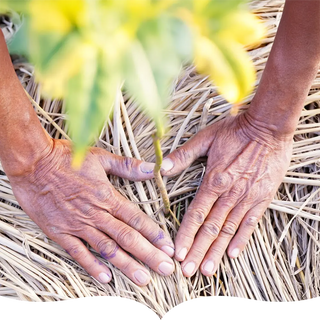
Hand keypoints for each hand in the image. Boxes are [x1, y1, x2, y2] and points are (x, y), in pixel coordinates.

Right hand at [7, 139, 174, 285]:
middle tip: (166, 269)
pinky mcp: (60, 232)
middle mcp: (96, 214)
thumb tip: (152, 169)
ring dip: (126, 265)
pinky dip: (92, 266)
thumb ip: (127, 166)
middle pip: (127, 238)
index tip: (169, 247)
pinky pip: (79, 253)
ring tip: (143, 279)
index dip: (155, 234)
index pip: (136, 219)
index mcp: (107, 196)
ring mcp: (78, 225)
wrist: (33, 163)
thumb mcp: (101, 157)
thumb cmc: (67, 158)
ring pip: (107, 249)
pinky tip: (106, 278)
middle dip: (149, 255)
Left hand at [161, 112, 291, 276]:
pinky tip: (233, 255)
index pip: (196, 214)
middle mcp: (230, 194)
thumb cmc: (236, 131)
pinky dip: (241, 240)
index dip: (185, 235)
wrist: (269, 127)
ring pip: (228, 230)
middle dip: (197, 251)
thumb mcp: (206, 137)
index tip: (177, 253)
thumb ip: (184, 154)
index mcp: (214, 180)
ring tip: (206, 269)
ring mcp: (247, 198)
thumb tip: (162, 168)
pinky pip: (251, 223)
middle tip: (187, 271)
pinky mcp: (262, 198)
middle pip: (210, 228)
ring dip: (217, 251)